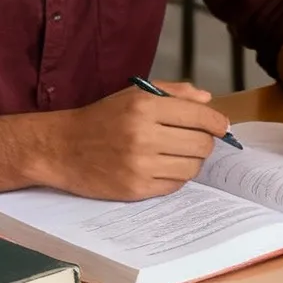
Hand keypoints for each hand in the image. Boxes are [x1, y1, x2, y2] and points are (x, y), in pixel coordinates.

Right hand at [47, 83, 228, 198]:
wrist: (60, 148)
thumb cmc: (101, 118)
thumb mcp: (134, 94)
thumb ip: (173, 93)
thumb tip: (207, 101)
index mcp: (144, 107)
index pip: (200, 117)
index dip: (217, 123)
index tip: (221, 126)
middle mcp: (143, 135)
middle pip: (202, 145)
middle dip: (205, 142)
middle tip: (195, 140)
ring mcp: (139, 165)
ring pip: (192, 167)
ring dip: (191, 161)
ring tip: (177, 154)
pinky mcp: (135, 189)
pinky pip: (175, 185)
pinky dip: (175, 176)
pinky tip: (162, 167)